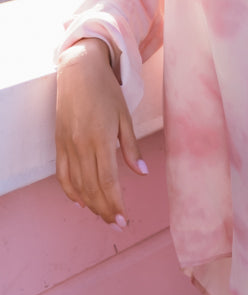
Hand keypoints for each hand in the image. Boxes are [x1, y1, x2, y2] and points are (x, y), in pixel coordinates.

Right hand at [56, 37, 146, 225]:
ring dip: (90, 204)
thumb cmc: (107, 90)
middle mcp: (82, 145)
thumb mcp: (125, 116)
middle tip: (116, 224)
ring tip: (103, 216)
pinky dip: (70, 191)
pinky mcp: (59, 143)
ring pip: (77, 184)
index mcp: (101, 139)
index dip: (115, 203)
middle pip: (92, 188)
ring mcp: (67, 145)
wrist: (79, 71)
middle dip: (105, 209)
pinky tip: (80, 202)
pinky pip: (62, 174)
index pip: (108, 181)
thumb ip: (132, 147)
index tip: (123, 219)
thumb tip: (142, 173)